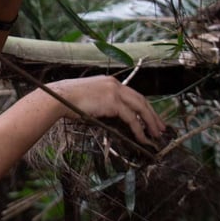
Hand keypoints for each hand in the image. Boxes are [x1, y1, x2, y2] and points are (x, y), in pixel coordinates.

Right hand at [46, 75, 165, 144]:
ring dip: (150, 122)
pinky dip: (139, 129)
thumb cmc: (68, 100)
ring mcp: (115, 92)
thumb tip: (112, 117)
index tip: (151, 117)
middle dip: (153, 115)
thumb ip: (103, 104)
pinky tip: (142, 138)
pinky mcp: (113, 103)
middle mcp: (115, 84)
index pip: (133, 94)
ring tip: (156, 134)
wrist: (59, 97)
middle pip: (141, 100)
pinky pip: (131, 118)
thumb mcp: (89, 97)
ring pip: (140, 108)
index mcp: (110, 82)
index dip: (144, 107)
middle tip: (160, 127)